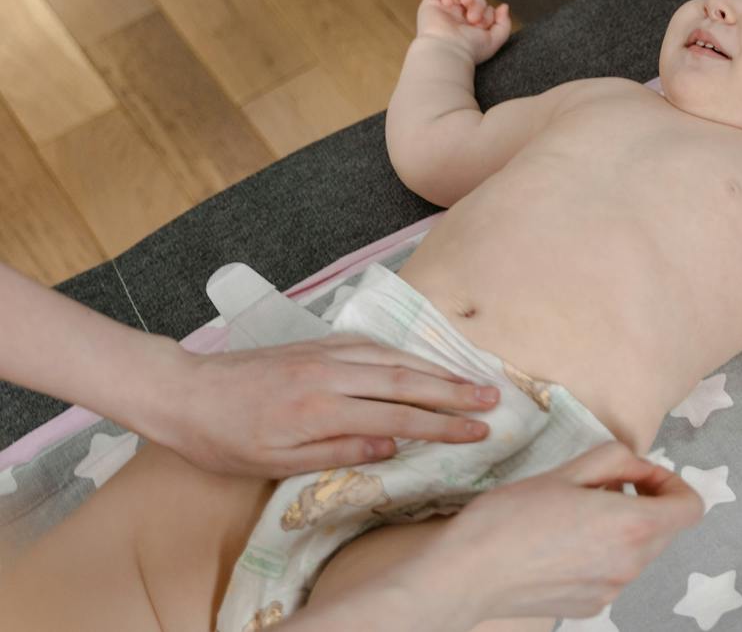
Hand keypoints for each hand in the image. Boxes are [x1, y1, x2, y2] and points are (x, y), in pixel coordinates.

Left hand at [142, 335, 502, 476]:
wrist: (183, 391)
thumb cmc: (224, 438)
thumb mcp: (275, 461)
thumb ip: (337, 450)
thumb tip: (392, 443)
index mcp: (321, 409)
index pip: (398, 416)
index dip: (443, 424)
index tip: (478, 430)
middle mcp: (330, 374)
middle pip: (406, 379)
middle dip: (454, 390)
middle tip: (493, 397)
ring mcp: (325, 353)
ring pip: (393, 356)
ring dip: (436, 367)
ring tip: (470, 379)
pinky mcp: (318, 344)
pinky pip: (373, 344)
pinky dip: (404, 351)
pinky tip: (420, 360)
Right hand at [403, 441, 705, 625]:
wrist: (466, 575)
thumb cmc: (511, 518)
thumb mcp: (567, 470)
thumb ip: (616, 461)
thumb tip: (640, 468)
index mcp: (631, 526)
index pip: (690, 508)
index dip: (672, 484)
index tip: (640, 476)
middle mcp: (630, 565)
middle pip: (665, 529)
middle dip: (645, 502)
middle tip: (603, 486)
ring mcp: (611, 590)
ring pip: (638, 551)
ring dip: (622, 528)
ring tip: (577, 514)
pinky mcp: (590, 606)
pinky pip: (613, 572)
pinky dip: (602, 553)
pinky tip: (563, 543)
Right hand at [416, 0, 511, 64]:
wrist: (447, 51)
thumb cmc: (470, 49)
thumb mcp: (494, 39)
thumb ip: (504, 23)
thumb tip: (504, 6)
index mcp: (473, 25)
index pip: (486, 8)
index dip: (488, 13)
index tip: (482, 26)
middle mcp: (459, 16)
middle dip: (479, 6)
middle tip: (473, 20)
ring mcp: (445, 10)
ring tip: (466, 3)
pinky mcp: (431, 4)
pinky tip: (450, 3)